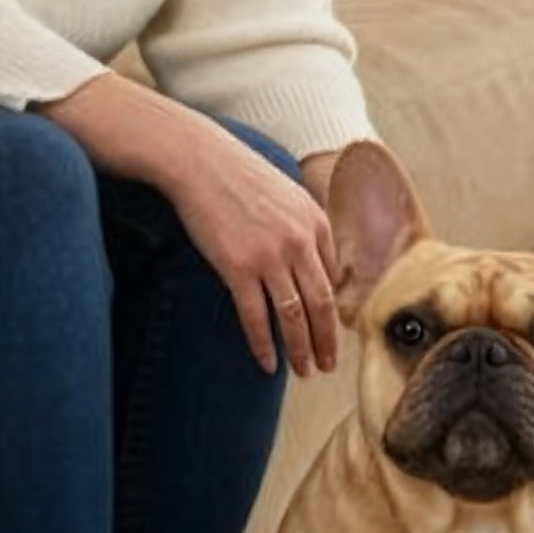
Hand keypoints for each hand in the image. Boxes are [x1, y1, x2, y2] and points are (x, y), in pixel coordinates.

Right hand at [39, 76, 338, 376]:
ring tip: (305, 371)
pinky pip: (256, 317)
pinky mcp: (238, 267)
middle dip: (328, 340)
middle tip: (328, 365)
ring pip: (294, 316)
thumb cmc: (238, 176)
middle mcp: (300, 242)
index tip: (334, 332)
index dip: (335, 311)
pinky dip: (264, 345)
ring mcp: (270, 256)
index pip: (334, 279)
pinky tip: (268, 363)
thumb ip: (303, 228)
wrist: (198, 160)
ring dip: (301, 350)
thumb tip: (313, 264)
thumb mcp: (285, 195)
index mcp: (316, 223)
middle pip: (322, 304)